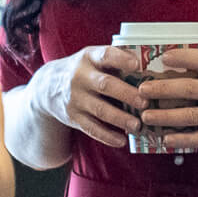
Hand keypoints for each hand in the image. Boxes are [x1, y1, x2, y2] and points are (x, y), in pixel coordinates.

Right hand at [31, 45, 149, 149]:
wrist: (47, 88)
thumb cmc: (83, 71)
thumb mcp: (92, 58)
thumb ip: (115, 61)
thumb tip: (150, 66)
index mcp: (88, 58)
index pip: (105, 55)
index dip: (121, 59)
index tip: (137, 65)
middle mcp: (79, 77)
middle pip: (105, 85)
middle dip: (127, 94)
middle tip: (145, 103)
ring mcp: (75, 98)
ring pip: (100, 110)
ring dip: (121, 118)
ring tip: (138, 126)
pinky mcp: (73, 117)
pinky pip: (91, 128)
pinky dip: (107, 136)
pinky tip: (122, 140)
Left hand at [135, 48, 197, 155]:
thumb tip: (175, 70)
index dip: (183, 57)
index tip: (163, 57)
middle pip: (190, 89)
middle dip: (163, 89)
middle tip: (142, 90)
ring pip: (191, 116)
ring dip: (165, 116)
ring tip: (146, 116)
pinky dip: (182, 139)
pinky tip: (166, 139)